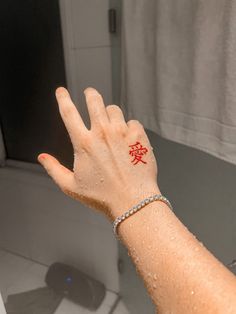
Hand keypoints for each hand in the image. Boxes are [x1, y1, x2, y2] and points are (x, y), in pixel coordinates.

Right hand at [38, 87, 159, 220]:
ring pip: (114, 109)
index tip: (61, 91)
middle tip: (90, 94)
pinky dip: (129, 127)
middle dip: (90, 94)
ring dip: (110, 113)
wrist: (133, 202)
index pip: (68, 112)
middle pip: (94, 100)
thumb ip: (54, 169)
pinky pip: (132, 121)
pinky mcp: (138, 136)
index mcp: (84, 143)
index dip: (62, 98)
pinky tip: (128, 140)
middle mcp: (103, 133)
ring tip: (111, 125)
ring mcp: (122, 132)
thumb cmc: (103, 197)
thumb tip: (42, 157)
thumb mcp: (71, 186)